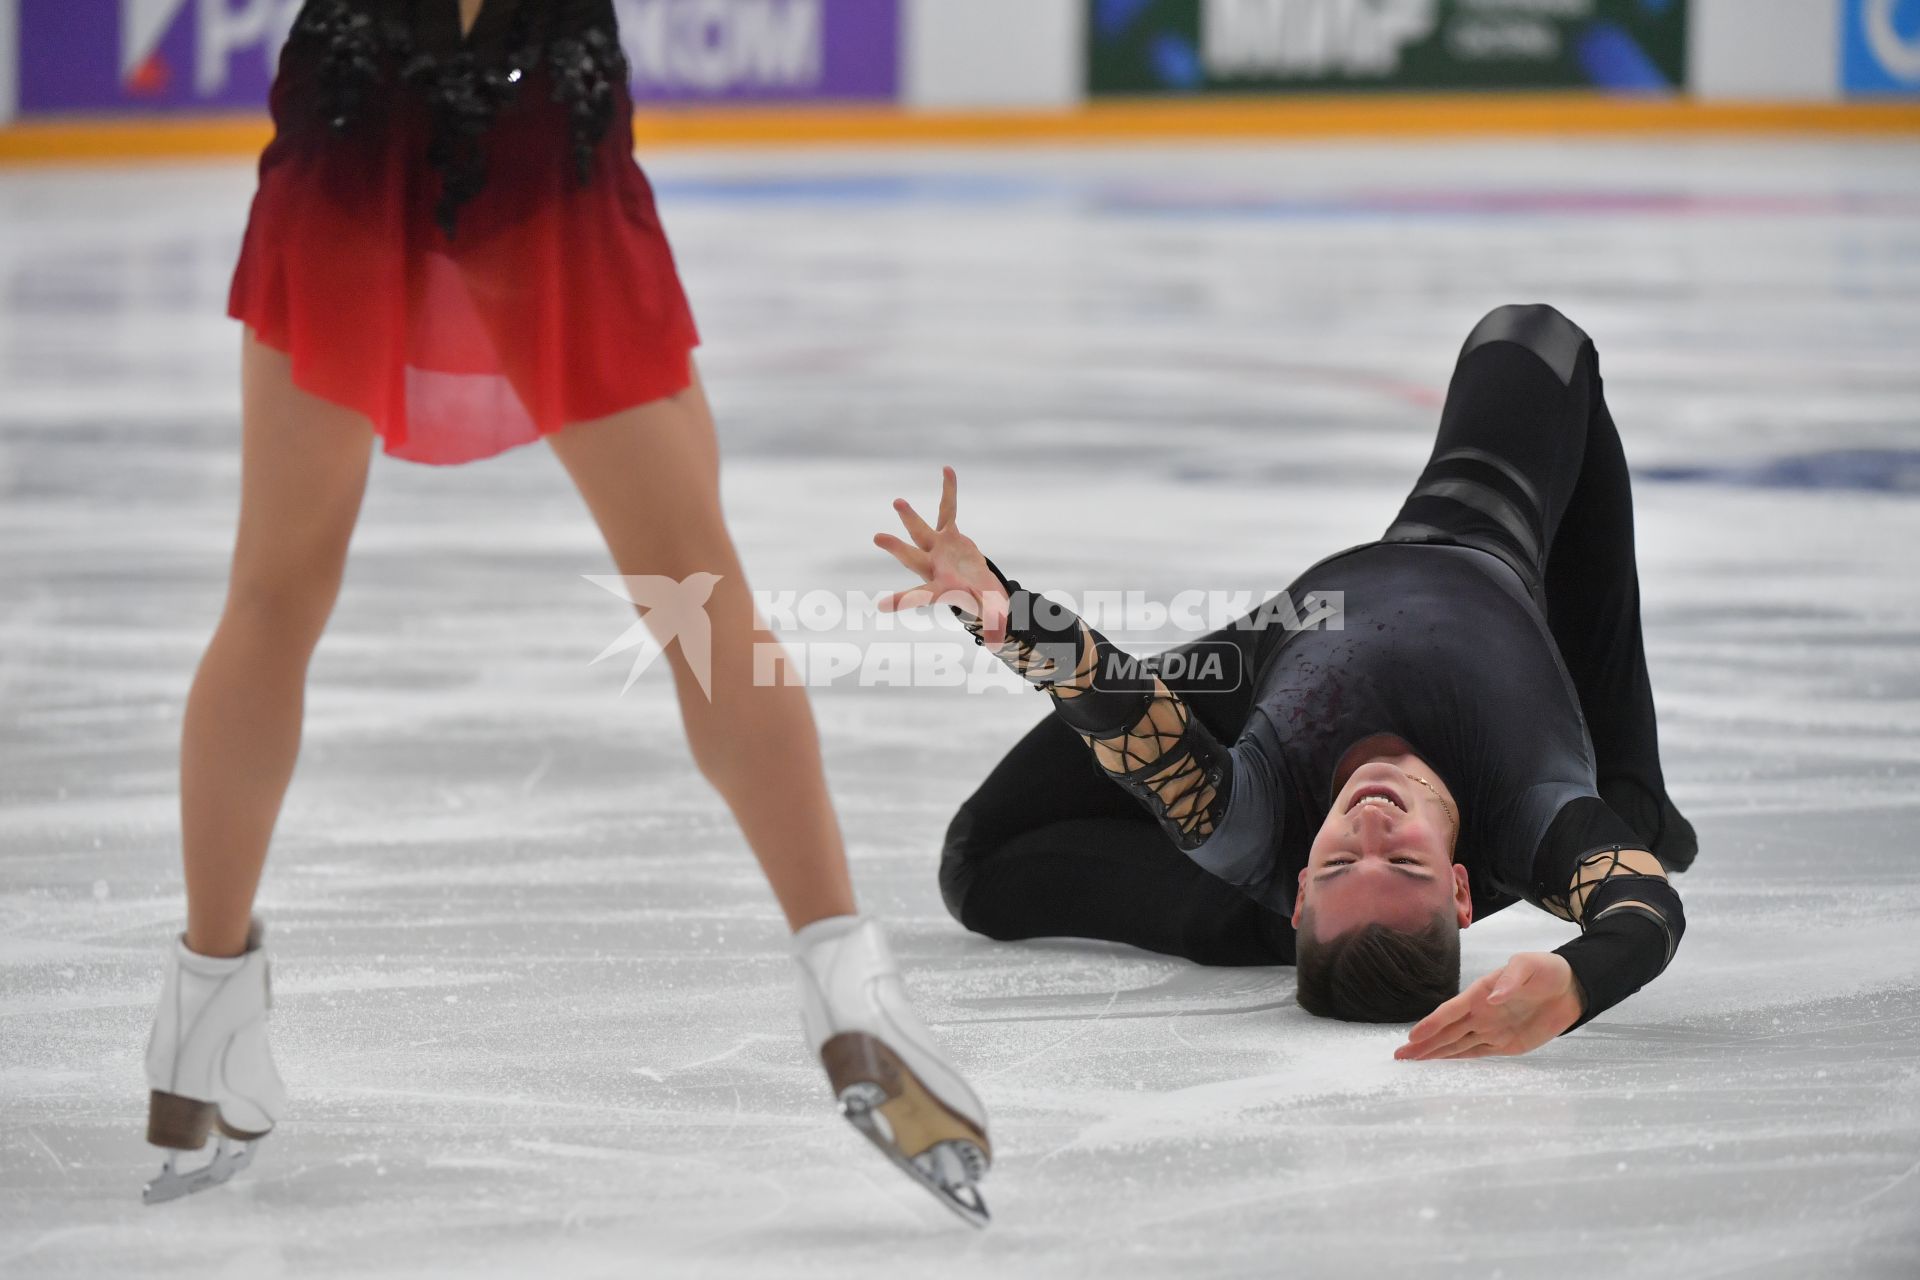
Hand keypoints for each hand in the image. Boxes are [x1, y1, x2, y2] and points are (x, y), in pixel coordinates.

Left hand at [874, 466, 1011, 645]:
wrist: (978, 588)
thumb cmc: (983, 605)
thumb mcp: (991, 616)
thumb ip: (994, 627)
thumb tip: (998, 646)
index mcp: (940, 589)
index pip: (920, 596)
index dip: (903, 601)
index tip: (881, 606)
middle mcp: (933, 567)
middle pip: (913, 557)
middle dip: (897, 548)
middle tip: (877, 537)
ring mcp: (939, 548)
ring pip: (921, 531)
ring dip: (910, 517)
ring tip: (897, 501)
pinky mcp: (950, 534)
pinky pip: (948, 509)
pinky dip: (949, 491)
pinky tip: (947, 469)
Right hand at [1393, 952, 1583, 1060]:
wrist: (1571, 988)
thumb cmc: (1546, 970)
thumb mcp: (1529, 966)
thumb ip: (1511, 980)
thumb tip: (1492, 999)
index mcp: (1480, 993)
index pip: (1451, 1012)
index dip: (1431, 1024)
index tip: (1413, 1037)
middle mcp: (1480, 1013)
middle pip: (1446, 1032)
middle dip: (1423, 1044)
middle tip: (1400, 1057)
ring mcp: (1491, 1029)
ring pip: (1456, 1045)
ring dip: (1435, 1053)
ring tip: (1412, 1063)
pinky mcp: (1505, 1043)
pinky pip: (1476, 1053)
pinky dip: (1458, 1060)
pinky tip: (1442, 1064)